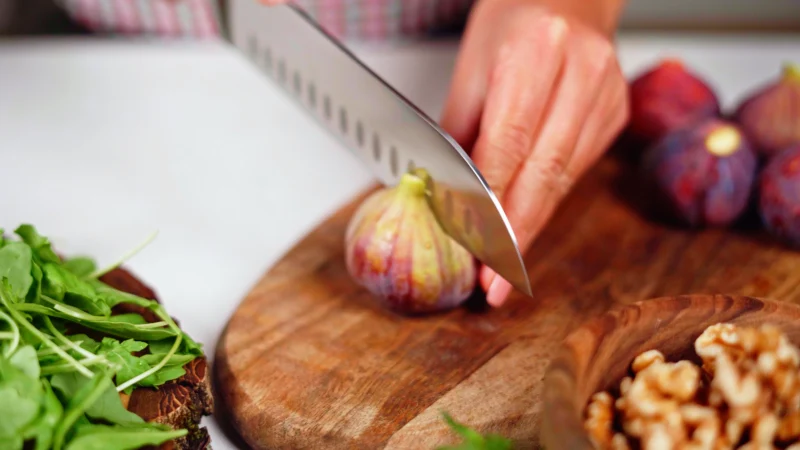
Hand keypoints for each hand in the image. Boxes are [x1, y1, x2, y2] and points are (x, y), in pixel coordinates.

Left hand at [439, 0, 629, 306]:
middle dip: (515, 235)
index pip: (510, 143)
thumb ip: (461, 135)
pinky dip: (547, 202)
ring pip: (564, 180)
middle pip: (545, 171)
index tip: (470, 243)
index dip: (488, 202)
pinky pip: (576, 171)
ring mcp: (607, 95)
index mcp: (537, 51)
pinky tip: (526, 228)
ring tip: (503, 271)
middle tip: (492, 283)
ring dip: (530, 228)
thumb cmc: (511, 25)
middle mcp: (582, 72)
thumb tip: (447, 197)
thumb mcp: (471, 70)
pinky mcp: (615, 114)